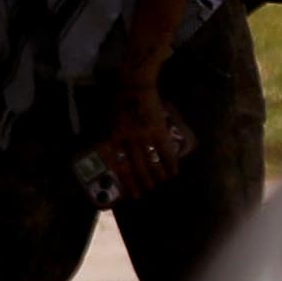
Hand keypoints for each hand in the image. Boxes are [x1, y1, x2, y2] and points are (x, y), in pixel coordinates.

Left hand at [88, 81, 193, 197]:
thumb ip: (109, 142)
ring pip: (151, 163)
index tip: (130, 195)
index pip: (118, 168)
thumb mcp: (107, 124)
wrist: (135, 86)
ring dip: (156, 176)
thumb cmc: (119, 104)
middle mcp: (127, 140)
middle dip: (142, 183)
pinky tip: (174, 172)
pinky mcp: (158, 130)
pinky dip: (171, 163)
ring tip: (160, 183)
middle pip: (135, 168)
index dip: (126, 184)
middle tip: (147, 192)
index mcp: (112, 139)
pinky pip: (166, 151)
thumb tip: (109, 161)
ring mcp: (144, 136)